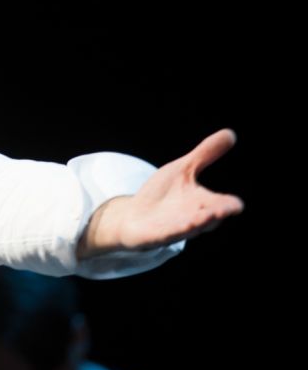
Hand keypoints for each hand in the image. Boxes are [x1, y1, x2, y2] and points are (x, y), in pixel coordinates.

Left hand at [78, 128, 243, 257]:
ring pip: (191, 228)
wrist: (132, 217)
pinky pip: (168, 234)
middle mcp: (194, 218)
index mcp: (204, 203)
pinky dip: (175, 229)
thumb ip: (205, 154)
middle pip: (211, 218)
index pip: (224, 206)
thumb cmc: (161, 195)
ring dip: (199, 223)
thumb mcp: (182, 169)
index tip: (236, 204)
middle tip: (225, 210)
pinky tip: (183, 225)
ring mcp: (176, 229)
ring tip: (208, 216)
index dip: (230, 205)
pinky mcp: (158, 236)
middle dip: (217, 214)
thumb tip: (231, 133)